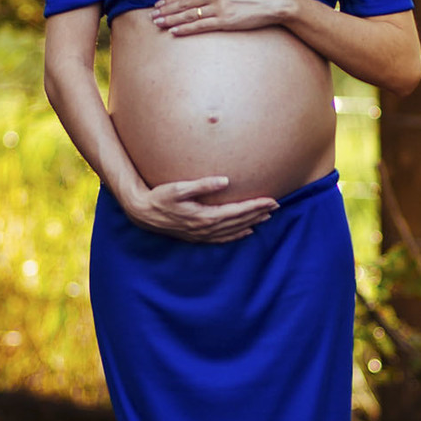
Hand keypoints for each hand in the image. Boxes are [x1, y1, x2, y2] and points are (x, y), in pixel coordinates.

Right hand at [121, 175, 278, 241]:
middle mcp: (206, 228)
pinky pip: (222, 238)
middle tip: (277, 206)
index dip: (255, 206)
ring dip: (251, 223)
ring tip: (267, 217)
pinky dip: (237, 236)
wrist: (142, 213)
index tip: (271, 200)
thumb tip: (225, 181)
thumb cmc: (159, 197)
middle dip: (259, 213)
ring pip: (233, 231)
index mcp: (204, 216)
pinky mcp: (197, 236)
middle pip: (239, 221)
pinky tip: (246, 232)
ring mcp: (201, 234)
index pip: (237, 211)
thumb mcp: (178, 188)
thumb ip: (202, 185)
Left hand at [150, 0, 291, 34]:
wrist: (275, 1)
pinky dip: (185, 29)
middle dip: (166, 10)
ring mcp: (218, 7)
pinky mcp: (224, 21)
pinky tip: (174, 31)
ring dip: (171, 20)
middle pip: (184, 3)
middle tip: (152, 16)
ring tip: (158, 24)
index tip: (160, 4)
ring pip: (188, 15)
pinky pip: (200, 26)